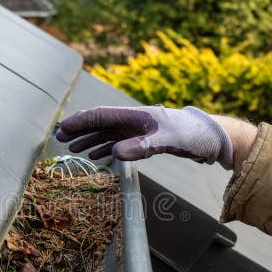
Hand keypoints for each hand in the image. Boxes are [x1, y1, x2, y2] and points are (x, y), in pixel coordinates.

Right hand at [55, 105, 236, 168]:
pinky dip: (105, 148)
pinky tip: (97, 157)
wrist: (211, 137)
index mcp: (136, 115)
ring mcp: (139, 129)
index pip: (101, 116)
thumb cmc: (192, 134)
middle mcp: (134, 120)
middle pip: (100, 123)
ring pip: (107, 133)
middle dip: (79, 130)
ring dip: (90, 140)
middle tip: (60, 139)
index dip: (80, 122)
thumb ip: (142, 146)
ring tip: (73, 149)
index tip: (63, 129)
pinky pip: (119, 142)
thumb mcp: (168, 141)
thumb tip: (114, 153)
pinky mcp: (145, 139)